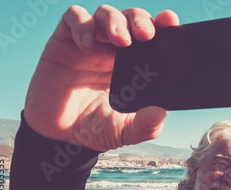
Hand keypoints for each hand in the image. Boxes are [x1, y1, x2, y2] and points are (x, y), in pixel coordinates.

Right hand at [23, 5, 178, 150]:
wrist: (60, 136)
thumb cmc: (96, 128)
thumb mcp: (125, 131)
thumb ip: (144, 125)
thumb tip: (161, 113)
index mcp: (136, 64)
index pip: (153, 35)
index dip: (163, 23)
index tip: (170, 21)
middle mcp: (114, 49)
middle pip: (132, 18)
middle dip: (140, 19)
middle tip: (146, 34)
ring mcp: (91, 43)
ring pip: (106, 13)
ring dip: (115, 20)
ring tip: (121, 40)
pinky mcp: (64, 42)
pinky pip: (74, 18)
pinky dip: (83, 26)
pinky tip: (86, 46)